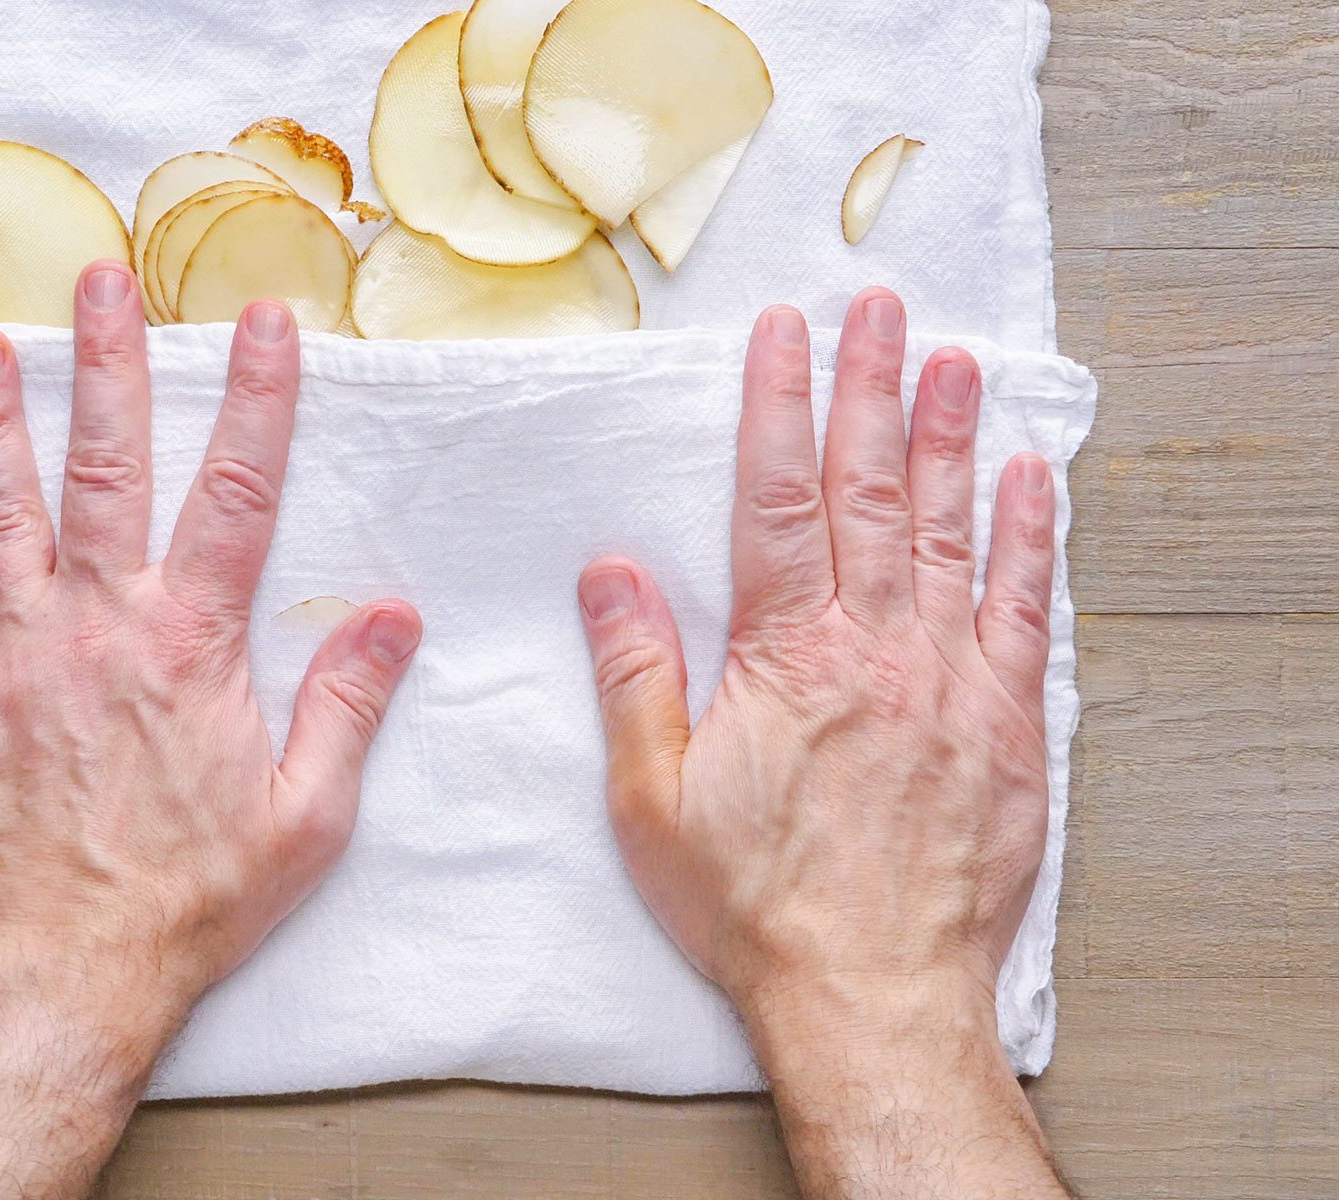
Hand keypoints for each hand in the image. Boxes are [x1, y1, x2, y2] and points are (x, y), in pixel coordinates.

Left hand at [0, 264, 419, 1199]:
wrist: (72, 969)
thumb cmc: (193, 897)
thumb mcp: (308, 813)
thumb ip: (349, 702)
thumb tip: (395, 617)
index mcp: (194, 644)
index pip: (237, 494)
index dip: (258, 401)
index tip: (267, 324)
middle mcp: (101, 624)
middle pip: (108, 467)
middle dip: (108, 364)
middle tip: (99, 281)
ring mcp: (18, 652)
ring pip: (2, 509)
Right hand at [579, 289, 1067, 1197]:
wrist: (869, 991)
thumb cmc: (755, 901)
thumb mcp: (652, 796)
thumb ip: (635, 672)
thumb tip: (609, 573)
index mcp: (785, 655)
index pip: (778, 498)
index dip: (780, 405)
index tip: (784, 334)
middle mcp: (874, 647)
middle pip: (868, 491)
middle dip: (870, 389)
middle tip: (880, 310)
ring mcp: (948, 680)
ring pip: (946, 531)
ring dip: (948, 439)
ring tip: (954, 362)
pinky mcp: (1004, 724)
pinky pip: (1020, 610)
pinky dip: (1028, 538)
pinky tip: (1030, 479)